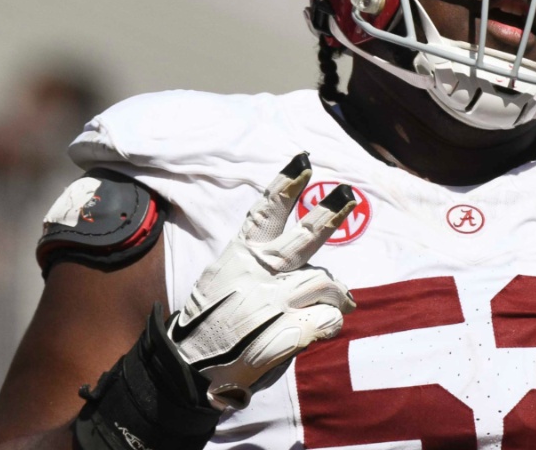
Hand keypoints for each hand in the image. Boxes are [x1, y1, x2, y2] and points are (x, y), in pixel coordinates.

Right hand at [168, 152, 356, 410]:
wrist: (187, 371)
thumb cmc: (209, 325)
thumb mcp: (222, 282)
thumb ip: (258, 268)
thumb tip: (299, 265)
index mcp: (239, 258)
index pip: (264, 215)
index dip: (284, 188)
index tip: (303, 163)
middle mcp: (258, 276)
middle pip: (302, 239)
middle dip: (327, 215)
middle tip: (348, 196)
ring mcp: (273, 303)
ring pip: (326, 283)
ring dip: (336, 295)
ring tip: (340, 302)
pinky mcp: (287, 333)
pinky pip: (328, 319)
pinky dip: (329, 323)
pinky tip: (315, 331)